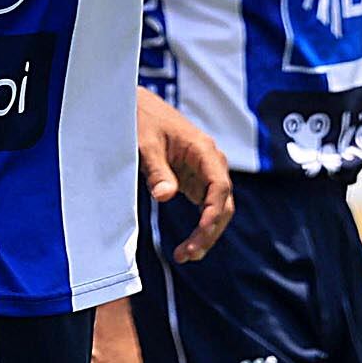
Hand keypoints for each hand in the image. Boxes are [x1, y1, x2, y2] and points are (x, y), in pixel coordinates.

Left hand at [136, 89, 233, 263]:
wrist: (138, 106)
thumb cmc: (142, 120)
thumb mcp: (144, 143)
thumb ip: (156, 170)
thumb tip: (165, 196)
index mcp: (204, 151)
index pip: (219, 187)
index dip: (213, 213)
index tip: (201, 232)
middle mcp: (211, 163)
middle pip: (223, 203)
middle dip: (210, 231)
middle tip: (189, 254)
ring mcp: (204, 173)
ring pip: (216, 208)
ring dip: (206, 233)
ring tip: (186, 255)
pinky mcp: (194, 180)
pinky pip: (204, 207)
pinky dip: (199, 226)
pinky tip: (188, 245)